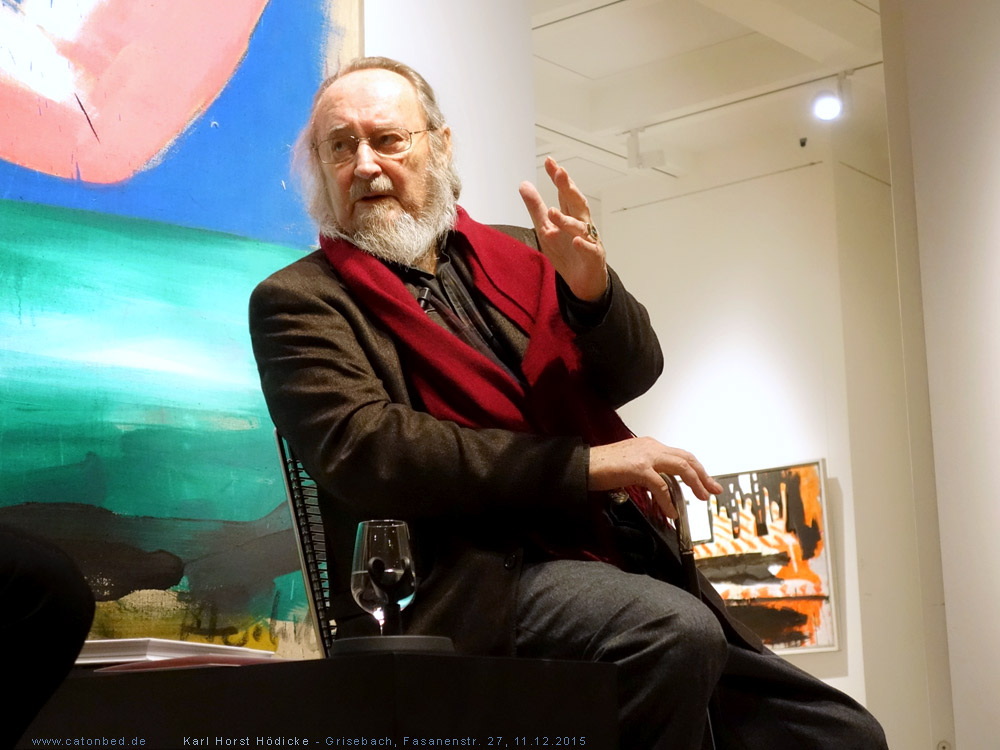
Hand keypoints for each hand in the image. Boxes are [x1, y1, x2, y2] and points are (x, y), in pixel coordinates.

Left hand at [519, 157, 607, 301]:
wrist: (582, 282)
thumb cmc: (567, 253)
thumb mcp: (545, 229)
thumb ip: (536, 207)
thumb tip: (523, 184)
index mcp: (570, 215)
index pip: (564, 193)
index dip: (558, 177)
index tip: (550, 161)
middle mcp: (582, 224)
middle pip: (576, 203)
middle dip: (568, 188)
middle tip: (560, 173)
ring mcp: (589, 240)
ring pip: (581, 226)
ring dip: (567, 219)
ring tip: (552, 212)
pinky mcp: (593, 258)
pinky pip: (590, 250)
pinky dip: (584, 245)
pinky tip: (576, 241)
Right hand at [588, 437, 722, 518]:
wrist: (582, 465)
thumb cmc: (601, 467)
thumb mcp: (630, 466)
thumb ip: (648, 472)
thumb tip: (662, 488)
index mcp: (649, 445)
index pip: (680, 455)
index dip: (696, 469)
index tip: (707, 483)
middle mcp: (651, 447)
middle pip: (686, 459)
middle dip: (703, 475)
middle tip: (713, 491)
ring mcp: (645, 456)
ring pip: (681, 467)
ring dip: (694, 483)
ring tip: (700, 498)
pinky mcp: (638, 468)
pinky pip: (661, 486)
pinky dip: (669, 500)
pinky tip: (671, 512)